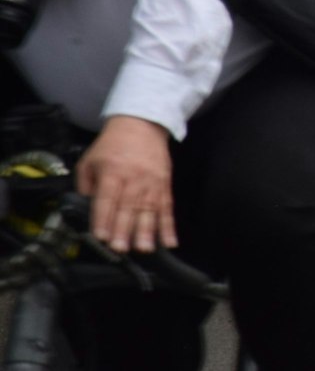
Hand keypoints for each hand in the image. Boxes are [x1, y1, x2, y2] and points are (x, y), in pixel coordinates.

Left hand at [76, 116, 176, 252]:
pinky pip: (168, 208)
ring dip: (147, 231)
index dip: (104, 218)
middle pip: (129, 207)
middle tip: (120, 249)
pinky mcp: (165, 185)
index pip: (107, 198)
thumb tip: (85, 210)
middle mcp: (134, 178)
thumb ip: (85, 186)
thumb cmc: (111, 145)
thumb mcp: (89, 160)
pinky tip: (170, 242)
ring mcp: (152, 182)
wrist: (142, 124)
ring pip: (149, 210)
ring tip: (144, 249)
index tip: (101, 237)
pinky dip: (169, 226)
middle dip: (124, 229)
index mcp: (113, 171)